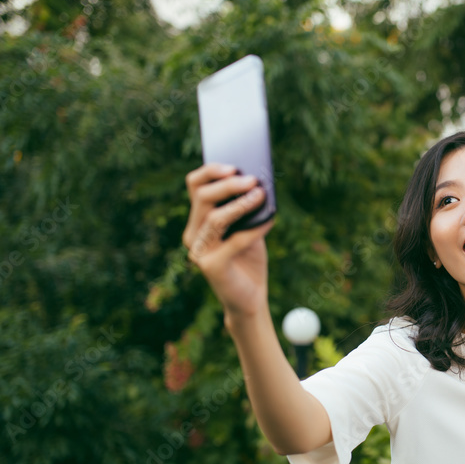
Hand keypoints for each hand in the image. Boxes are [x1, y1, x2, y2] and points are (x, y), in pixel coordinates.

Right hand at [182, 163, 273, 316]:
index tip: (233, 165)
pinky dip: (254, 229)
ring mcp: (200, 251)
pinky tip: (270, 220)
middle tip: (253, 180)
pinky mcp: (212, 267)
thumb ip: (246, 208)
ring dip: (240, 204)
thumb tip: (258, 183)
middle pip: (202, 198)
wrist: (250, 298)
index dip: (211, 171)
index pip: (195, 186)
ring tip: (261, 195)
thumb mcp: (248, 228)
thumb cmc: (249, 259)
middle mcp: (194, 234)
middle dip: (228, 185)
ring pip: (215, 218)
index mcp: (198, 220)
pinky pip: (233, 242)